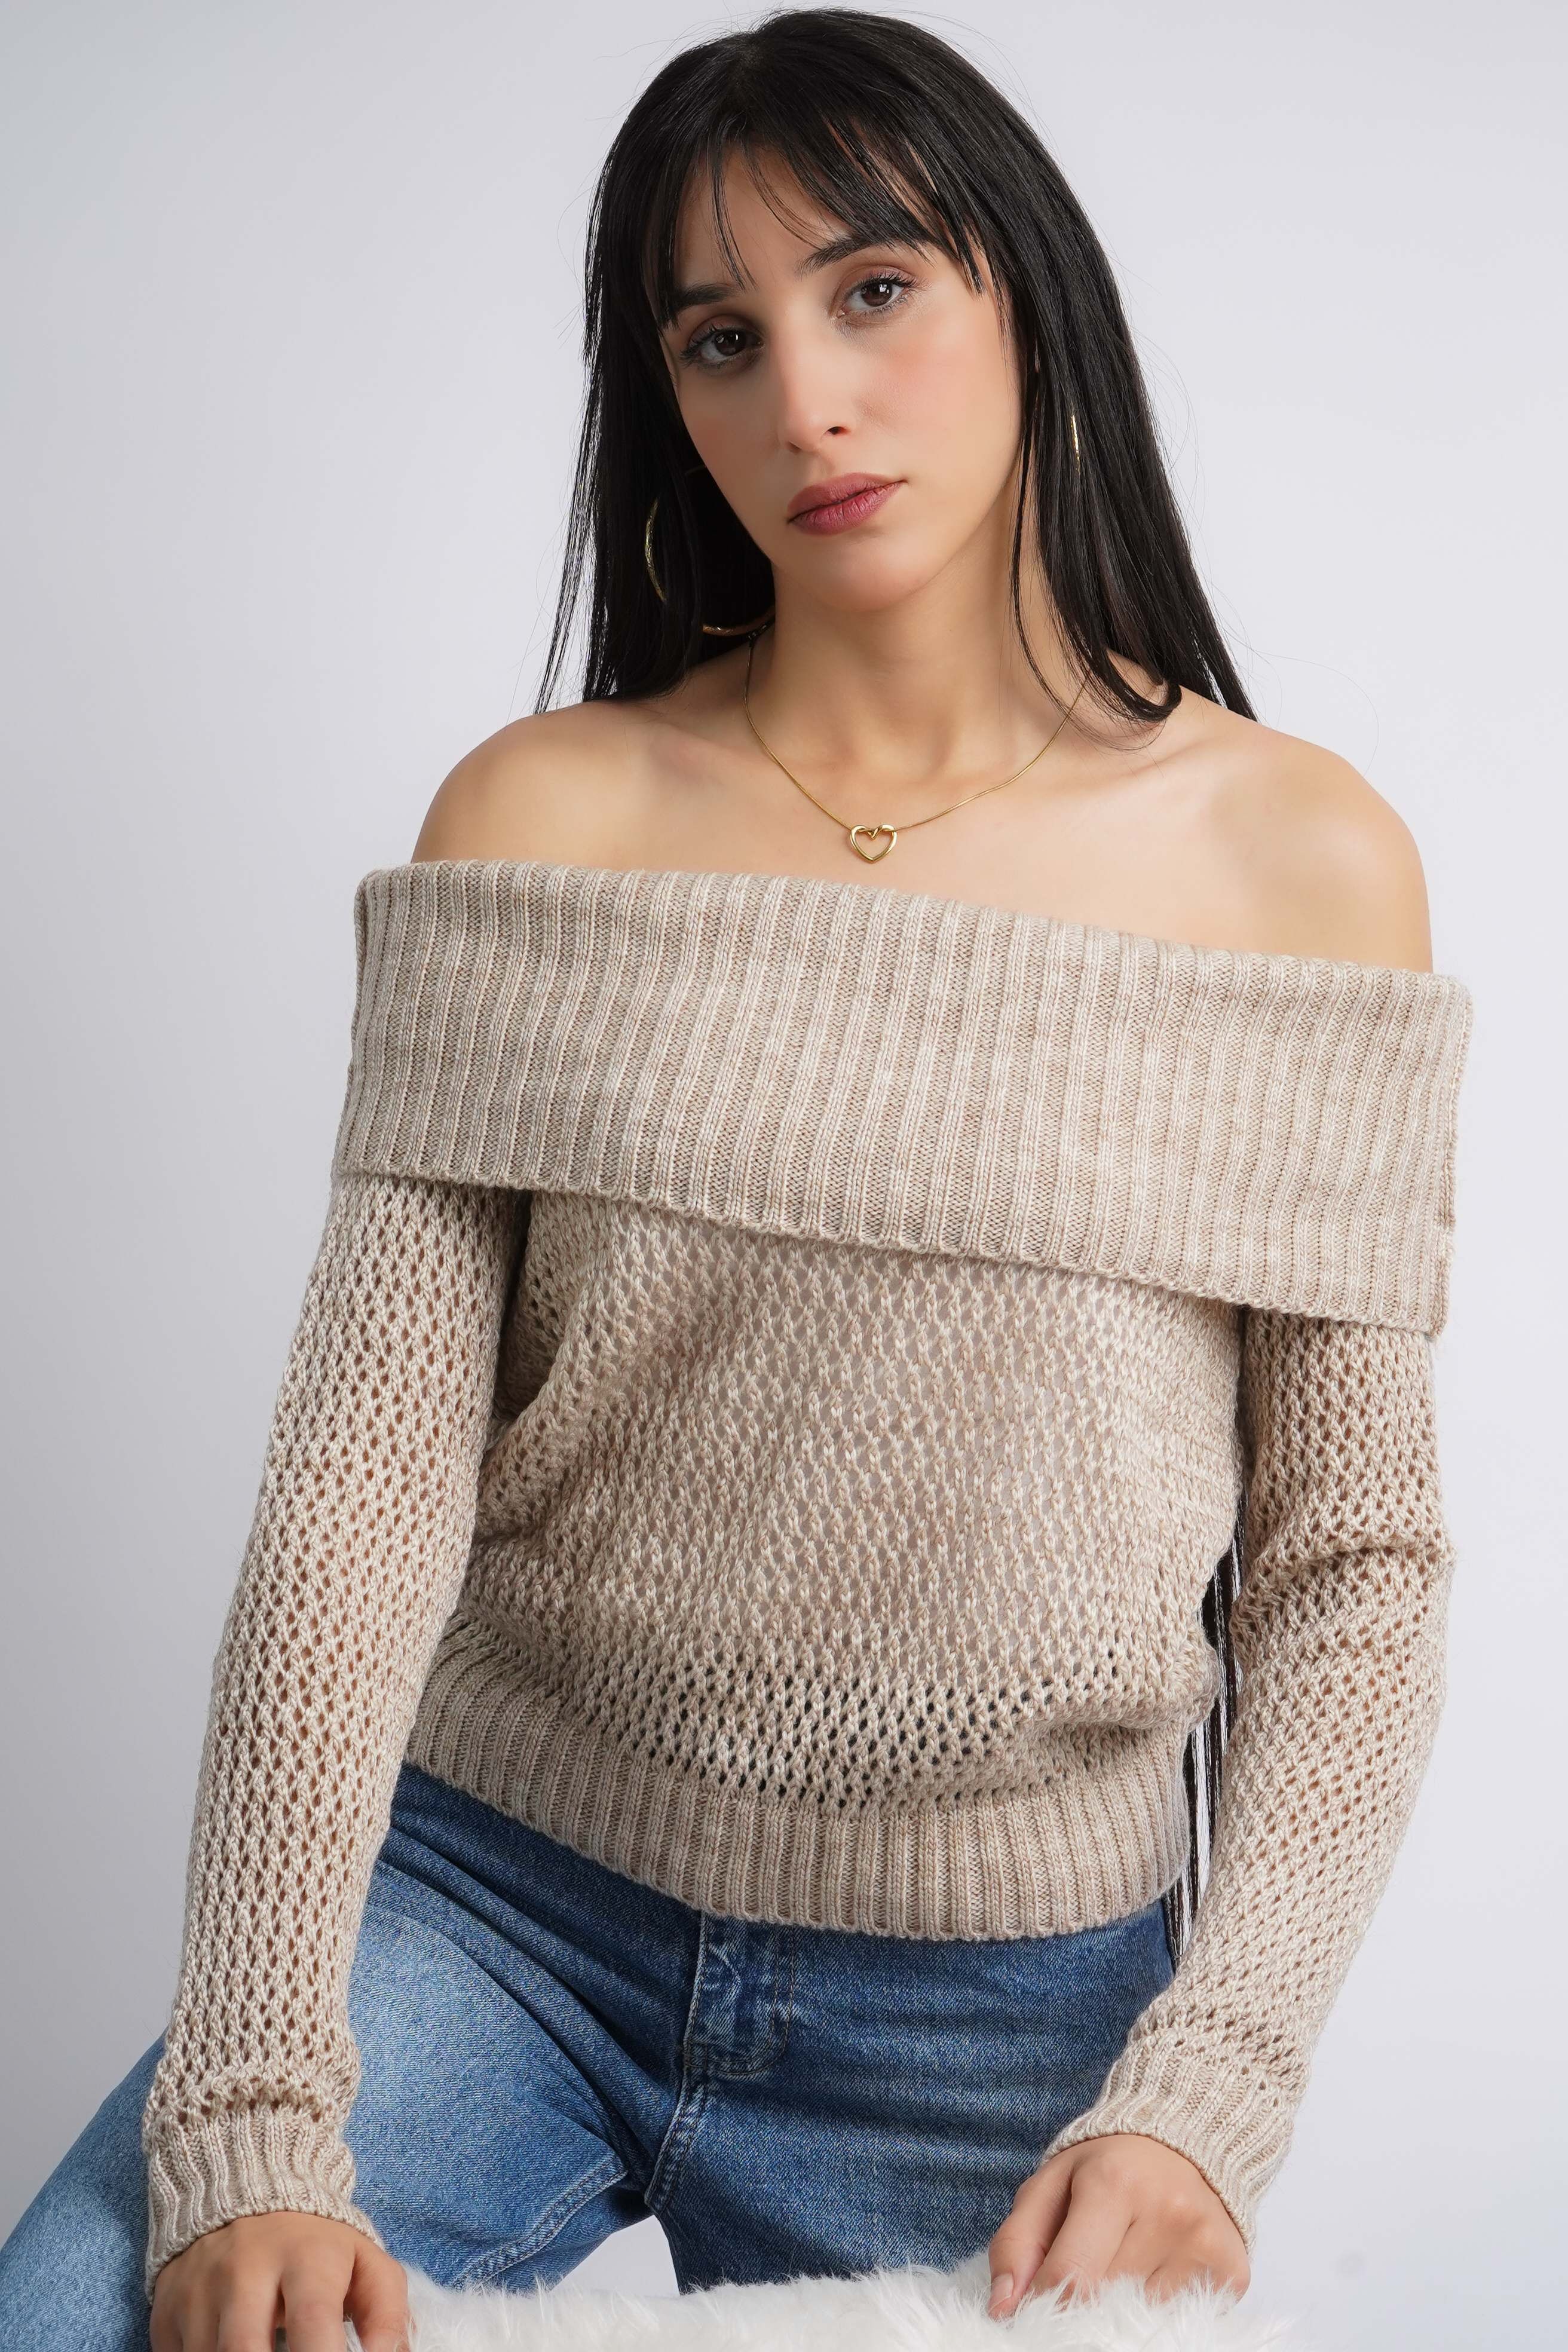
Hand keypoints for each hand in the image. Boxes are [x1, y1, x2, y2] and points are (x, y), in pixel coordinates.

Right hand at [149, 2210, 409, 2351]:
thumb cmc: (313, 2241)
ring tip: (266, 2347)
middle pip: (245, 2351)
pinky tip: (229, 2350)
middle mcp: (245, 2272)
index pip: (312, 2324)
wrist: (242, 2182)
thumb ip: (387, 2311)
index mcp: (305, 2257)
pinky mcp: (164, 2312)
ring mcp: (198, 2292)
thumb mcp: (362, 2260)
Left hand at [985, 2132, 1249, 2317]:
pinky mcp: (1233, 2271)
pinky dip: (1161, 2309)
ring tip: (1122, 2268)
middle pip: (1105, 2301)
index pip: (1069, 2277)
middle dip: (1082, 2301)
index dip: (1043, 2304)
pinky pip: (1183, 2319)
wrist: (1185, 2136)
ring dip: (1123, 2305)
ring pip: (1144, 2317)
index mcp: (1113, 2183)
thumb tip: (1002, 2309)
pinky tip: (1157, 2275)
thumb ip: (1016, 2243)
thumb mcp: (1050, 2185)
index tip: (1033, 2309)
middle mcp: (1167, 2212)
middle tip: (1081, 2279)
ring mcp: (1205, 2244)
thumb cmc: (1107, 2167)